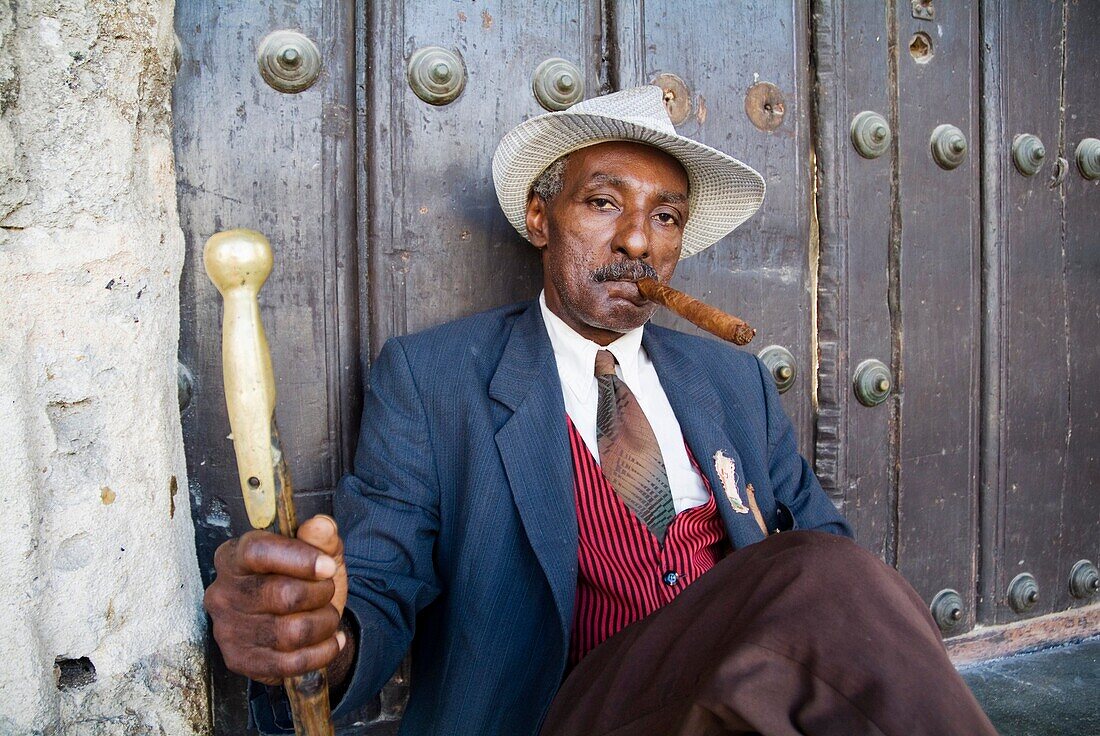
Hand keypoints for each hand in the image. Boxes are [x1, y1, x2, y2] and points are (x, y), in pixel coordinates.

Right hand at [204, 515, 348, 684]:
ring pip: (292, 632)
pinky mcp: (239, 660)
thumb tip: (321, 526)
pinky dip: (322, 652)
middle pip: (282, 595)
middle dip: (321, 594)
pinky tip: (330, 641)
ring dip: (324, 624)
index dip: (299, 558)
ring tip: (328, 617)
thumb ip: (320, 537)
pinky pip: (290, 663)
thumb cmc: (303, 581)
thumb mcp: (317, 552)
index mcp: (234, 556)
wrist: (296, 623)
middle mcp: (222, 592)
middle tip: (328, 592)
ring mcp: (227, 629)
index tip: (328, 566)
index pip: (258, 552)